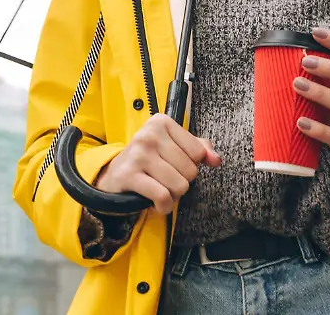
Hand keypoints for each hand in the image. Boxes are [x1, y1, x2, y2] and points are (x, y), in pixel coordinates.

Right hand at [96, 113, 222, 214]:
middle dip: (182, 182)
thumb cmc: (149, 160)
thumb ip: (199, 149)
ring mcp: (138, 154)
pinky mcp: (129, 175)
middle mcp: (149, 134)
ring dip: (173, 196)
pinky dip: (164, 206)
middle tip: (165, 179)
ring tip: (160, 189)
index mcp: (162, 122)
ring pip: (179, 185)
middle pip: (190, 170)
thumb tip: (216, 160)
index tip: (174, 164)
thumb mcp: (174, 147)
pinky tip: (158, 204)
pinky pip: (162, 196)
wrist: (114, 176)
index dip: (190, 165)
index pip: (198, 152)